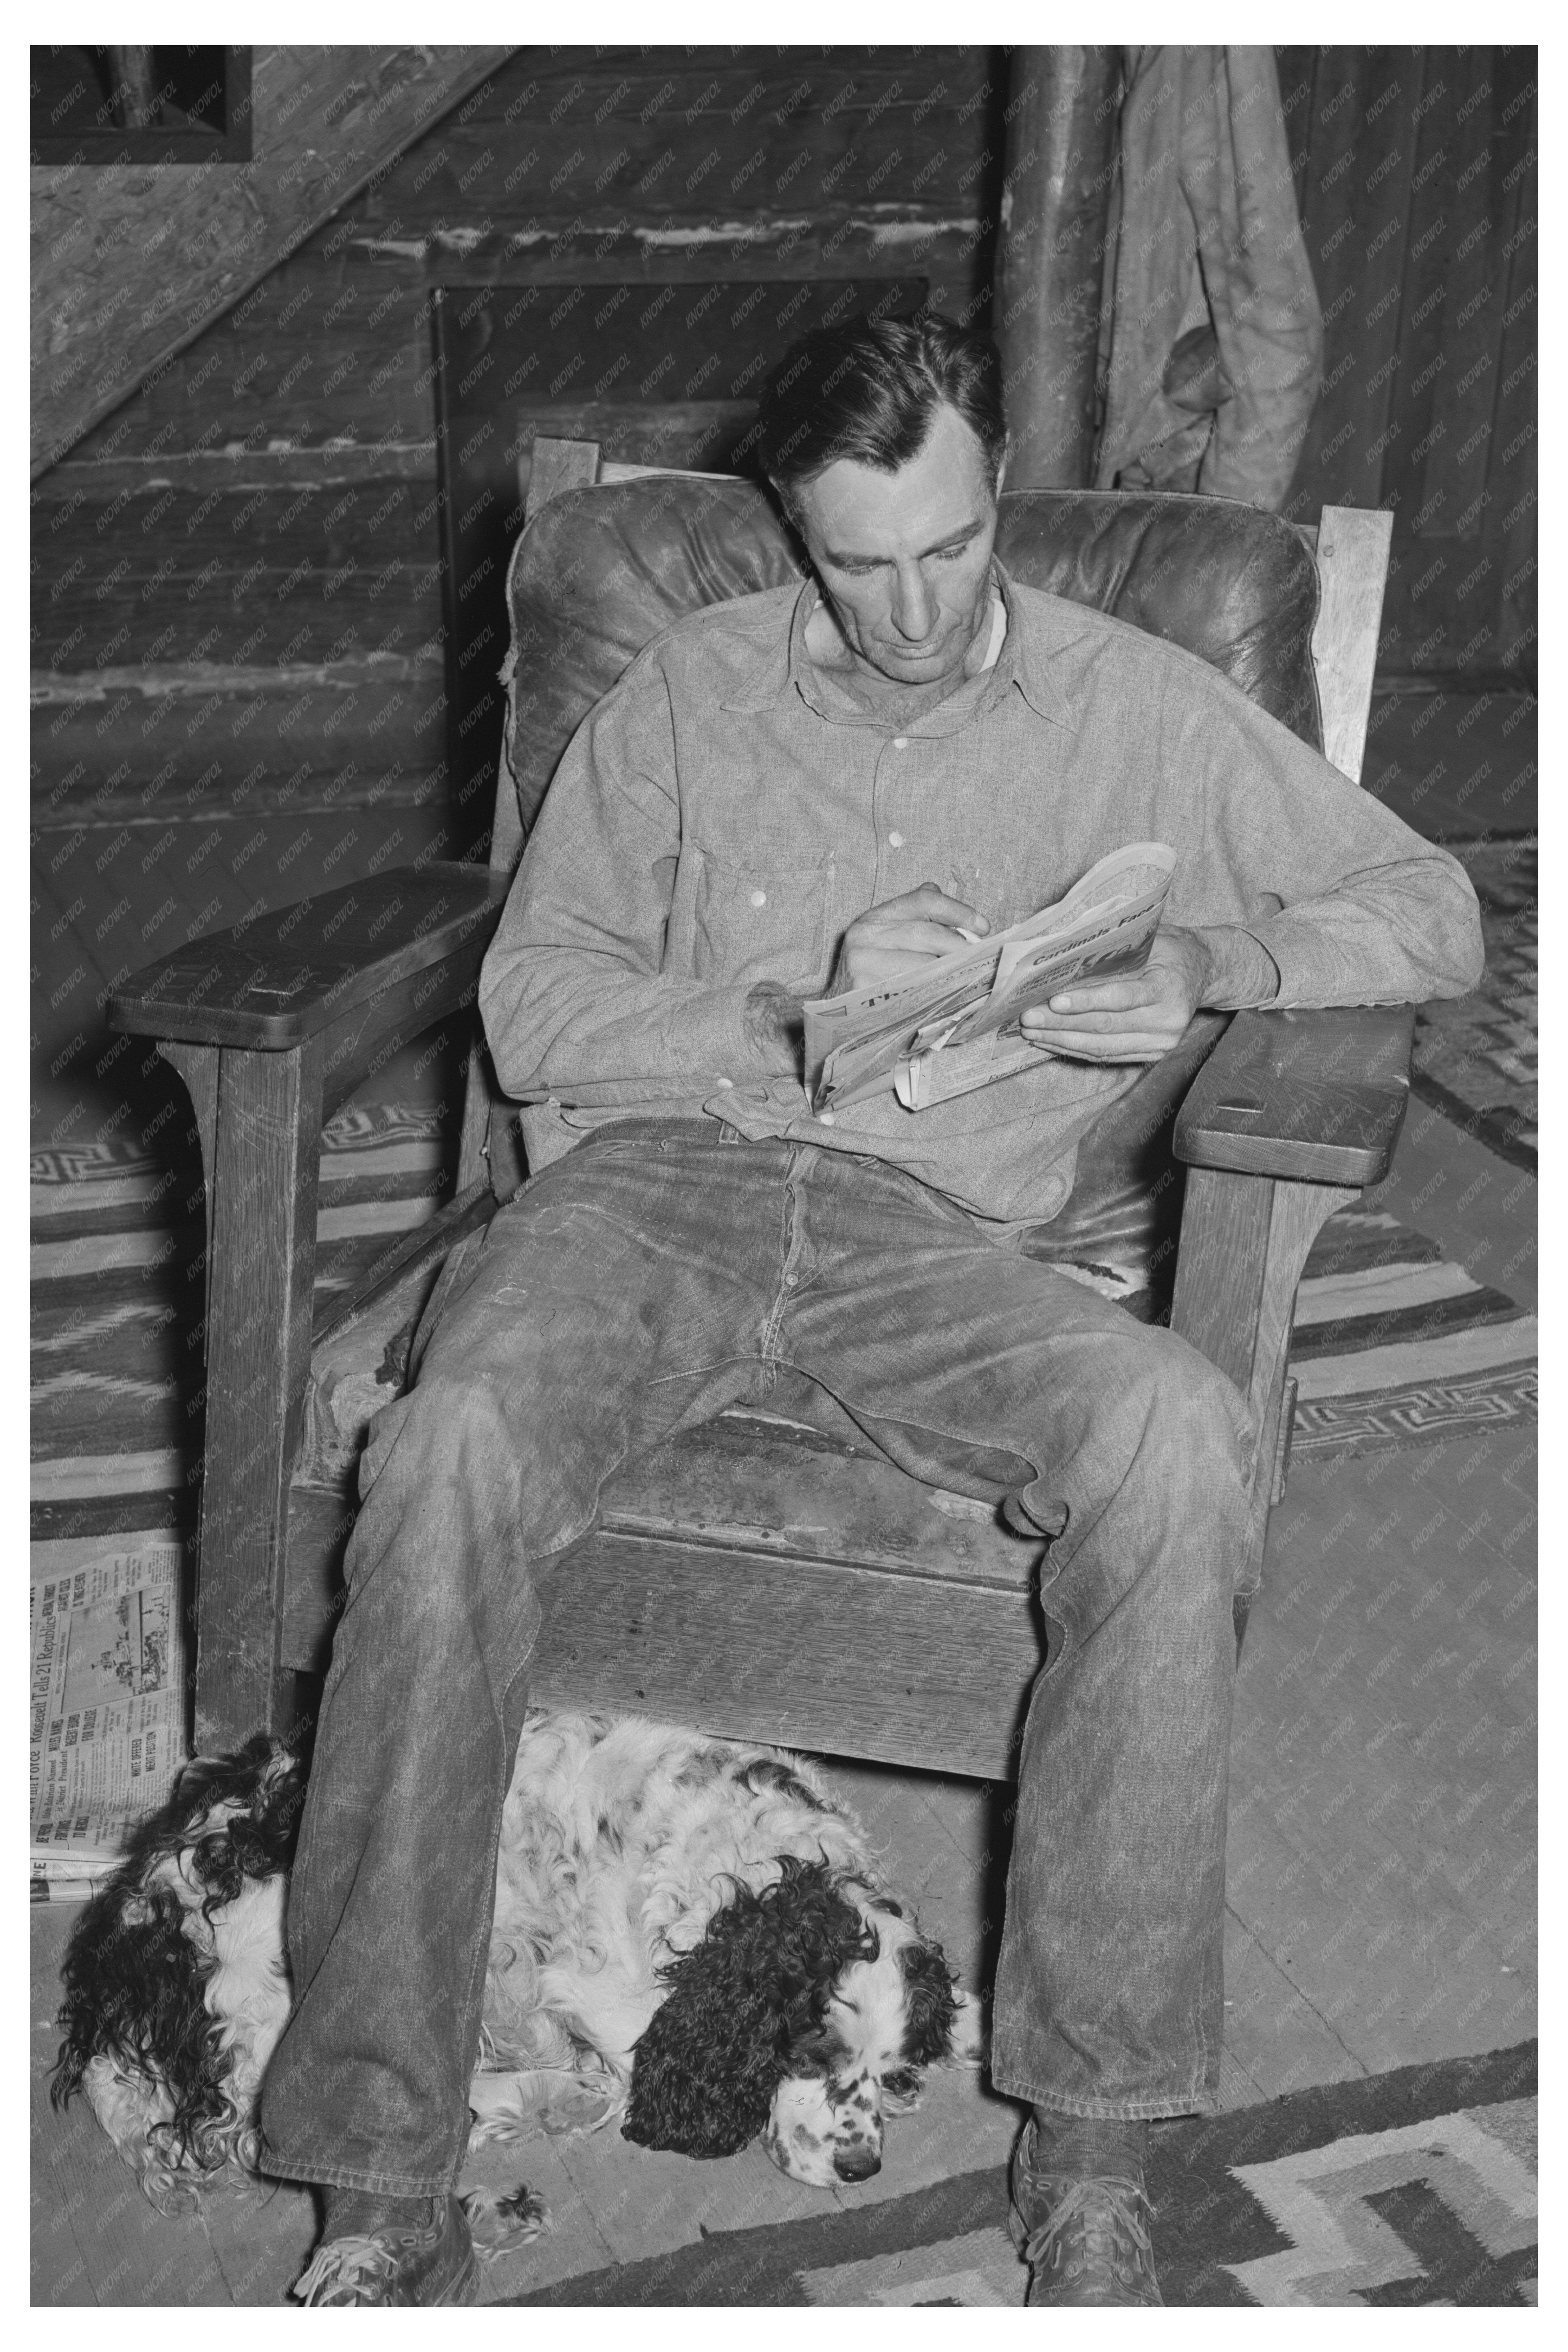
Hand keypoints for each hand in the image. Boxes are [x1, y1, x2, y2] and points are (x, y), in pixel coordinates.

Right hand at [833, 882, 988, 992]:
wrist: (835, 1017)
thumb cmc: (871, 978)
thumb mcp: (886, 942)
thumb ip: (912, 920)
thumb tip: (943, 899)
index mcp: (875, 917)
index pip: (923, 900)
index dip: (958, 911)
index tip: (984, 927)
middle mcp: (865, 934)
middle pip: (926, 932)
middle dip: (960, 947)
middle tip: (981, 960)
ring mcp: (862, 961)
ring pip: (923, 963)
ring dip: (951, 972)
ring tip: (968, 978)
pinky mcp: (864, 989)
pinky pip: (913, 989)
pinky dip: (935, 992)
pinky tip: (947, 996)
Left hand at [1018, 925, 1210, 1063]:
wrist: (1203, 971)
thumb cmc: (1170, 949)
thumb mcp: (1150, 940)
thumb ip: (1114, 952)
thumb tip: (1063, 958)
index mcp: (1169, 988)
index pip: (1122, 999)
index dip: (1087, 1002)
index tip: (1054, 1001)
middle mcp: (1167, 1022)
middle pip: (1105, 1027)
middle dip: (1061, 1024)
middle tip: (1027, 1018)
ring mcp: (1160, 1043)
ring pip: (1102, 1047)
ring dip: (1062, 1041)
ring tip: (1031, 1032)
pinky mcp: (1151, 1054)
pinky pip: (1107, 1055)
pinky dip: (1076, 1049)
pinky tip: (1051, 1042)